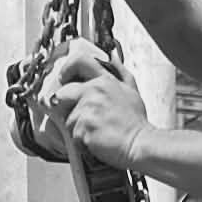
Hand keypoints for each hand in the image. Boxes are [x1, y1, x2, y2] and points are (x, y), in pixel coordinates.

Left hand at [47, 42, 152, 169]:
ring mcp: (88, 109)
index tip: (64, 77)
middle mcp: (94, 91)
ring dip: (77, 128)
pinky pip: (73, 135)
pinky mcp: (84, 127)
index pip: (79, 61)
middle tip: (81, 118)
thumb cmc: (135, 122)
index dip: (67, 68)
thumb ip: (120, 72)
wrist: (139, 144)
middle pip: (63, 95)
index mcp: (105, 80)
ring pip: (68, 119)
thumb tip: (113, 58)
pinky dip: (81, 142)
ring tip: (95, 131)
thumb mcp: (132, 90)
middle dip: (66, 108)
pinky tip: (95, 140)